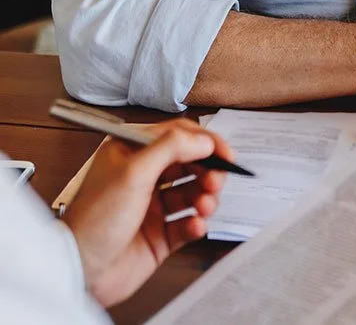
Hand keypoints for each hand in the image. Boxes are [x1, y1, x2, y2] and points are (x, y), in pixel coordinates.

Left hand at [62, 119, 232, 307]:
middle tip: (216, 181)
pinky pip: (188, 223)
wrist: (79, 272)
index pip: (177, 136)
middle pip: (190, 164)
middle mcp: (142, 177)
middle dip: (208, 171)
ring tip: (205, 206)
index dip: (204, 142)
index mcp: (131, 154)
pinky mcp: (159, 235)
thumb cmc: (93, 221)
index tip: (224, 153)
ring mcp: (152, 207)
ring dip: (205, 197)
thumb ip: (171, 148)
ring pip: (193, 193)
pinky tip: (194, 226)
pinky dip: (197, 224)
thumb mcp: (133, 172)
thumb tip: (203, 140)